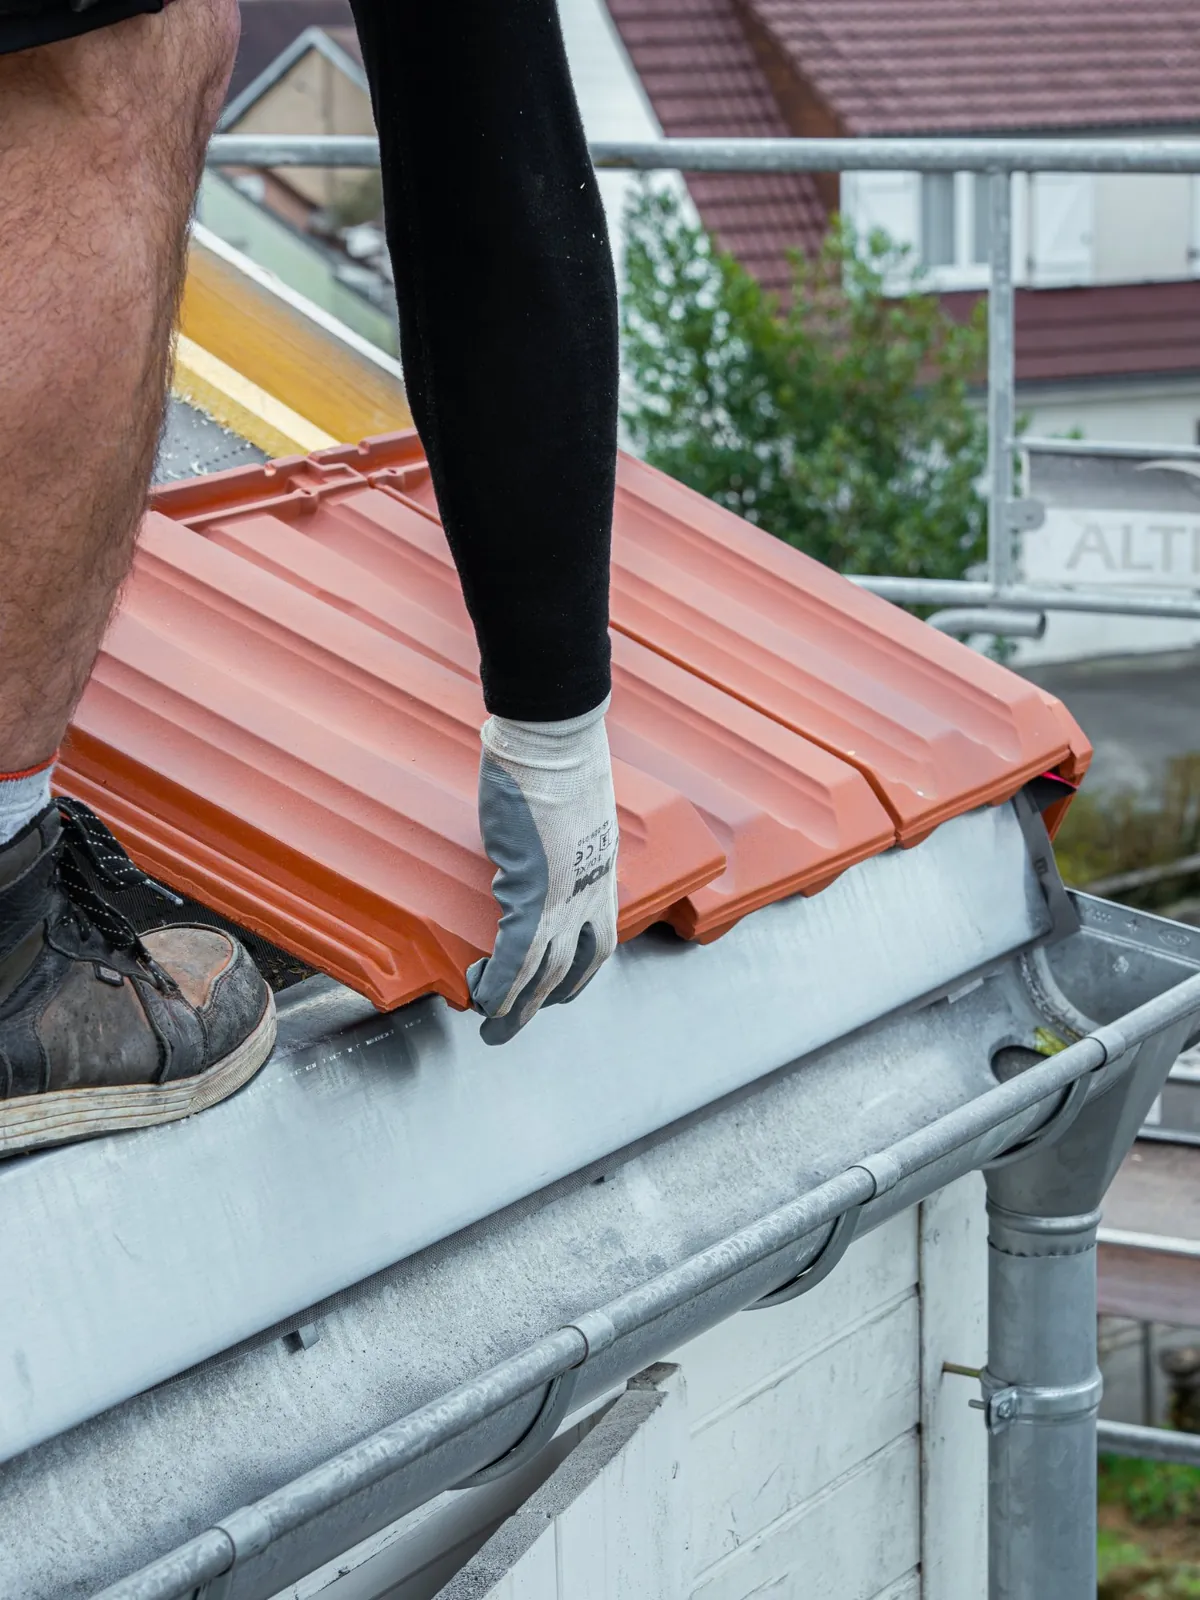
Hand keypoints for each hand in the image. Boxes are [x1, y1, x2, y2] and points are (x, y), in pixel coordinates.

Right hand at [467, 697, 618, 1044]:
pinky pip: (520, 952)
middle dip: (546, 1003)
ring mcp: (568, 894)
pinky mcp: (536, 889)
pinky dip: (502, 981)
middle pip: (576, 966)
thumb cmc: (552, 757)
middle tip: (515, 1026)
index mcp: (603, 872)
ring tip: (493, 1030)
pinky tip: (483, 998)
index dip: (578, 974)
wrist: (552, 734)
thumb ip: (556, 838)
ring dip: (519, 1008)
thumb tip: (529, 847)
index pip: (600, 940)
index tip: (555, 991)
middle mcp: (594, 891)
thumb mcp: (568, 809)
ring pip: (547, 971)